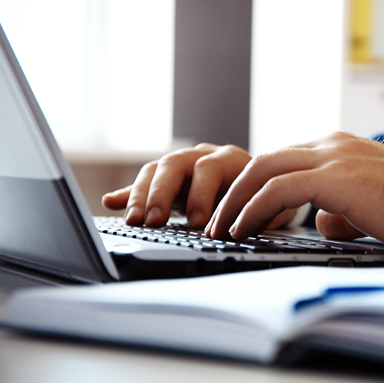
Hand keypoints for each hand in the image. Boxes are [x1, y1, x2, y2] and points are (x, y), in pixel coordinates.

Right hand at [101, 143, 297, 229]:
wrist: (265, 185)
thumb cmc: (268, 197)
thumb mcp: (272, 204)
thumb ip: (262, 211)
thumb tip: (254, 225)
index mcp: (230, 159)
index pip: (210, 168)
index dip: (201, 194)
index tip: (197, 222)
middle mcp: (202, 156)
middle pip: (174, 164)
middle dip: (161, 193)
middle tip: (153, 221)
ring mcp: (182, 166)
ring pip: (155, 171)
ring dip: (141, 196)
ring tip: (133, 220)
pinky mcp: (167, 182)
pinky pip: (143, 184)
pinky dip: (128, 194)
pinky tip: (110, 203)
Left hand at [205, 132, 383, 253]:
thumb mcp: (372, 205)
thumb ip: (342, 209)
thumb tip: (322, 224)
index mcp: (340, 148)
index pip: (284, 160)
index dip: (256, 186)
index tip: (240, 212)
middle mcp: (333, 144)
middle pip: (265, 159)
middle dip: (236, 190)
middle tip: (220, 220)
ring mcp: (334, 156)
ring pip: (265, 168)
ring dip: (238, 200)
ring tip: (224, 229)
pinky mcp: (337, 177)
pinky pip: (279, 188)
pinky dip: (255, 208)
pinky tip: (246, 229)